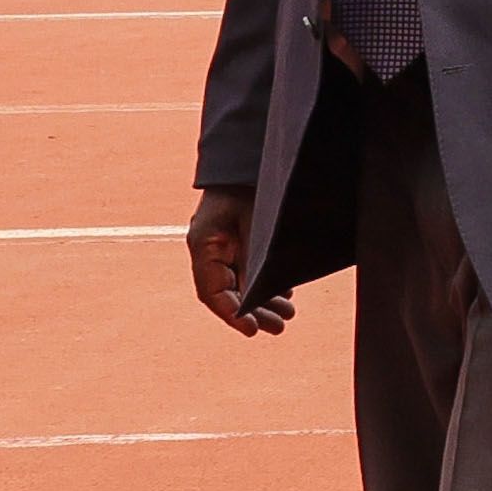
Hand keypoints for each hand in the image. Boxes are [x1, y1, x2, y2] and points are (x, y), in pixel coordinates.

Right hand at [185, 187, 291, 335]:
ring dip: (262, 301)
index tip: (250, 330)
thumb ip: (254, 258)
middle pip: (227, 291)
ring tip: (286, 316)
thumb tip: (258, 296)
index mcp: (204, 245)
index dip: (231, 314)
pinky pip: (247, 269)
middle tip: (279, 328)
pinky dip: (264, 284)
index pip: (211, 291)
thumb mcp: (255, 223)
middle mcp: (209, 249)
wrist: (248, 160)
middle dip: (253, 312)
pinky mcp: (237, 240)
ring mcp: (222, 245)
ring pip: (239, 283)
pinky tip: (284, 294)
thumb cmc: (252, 187)